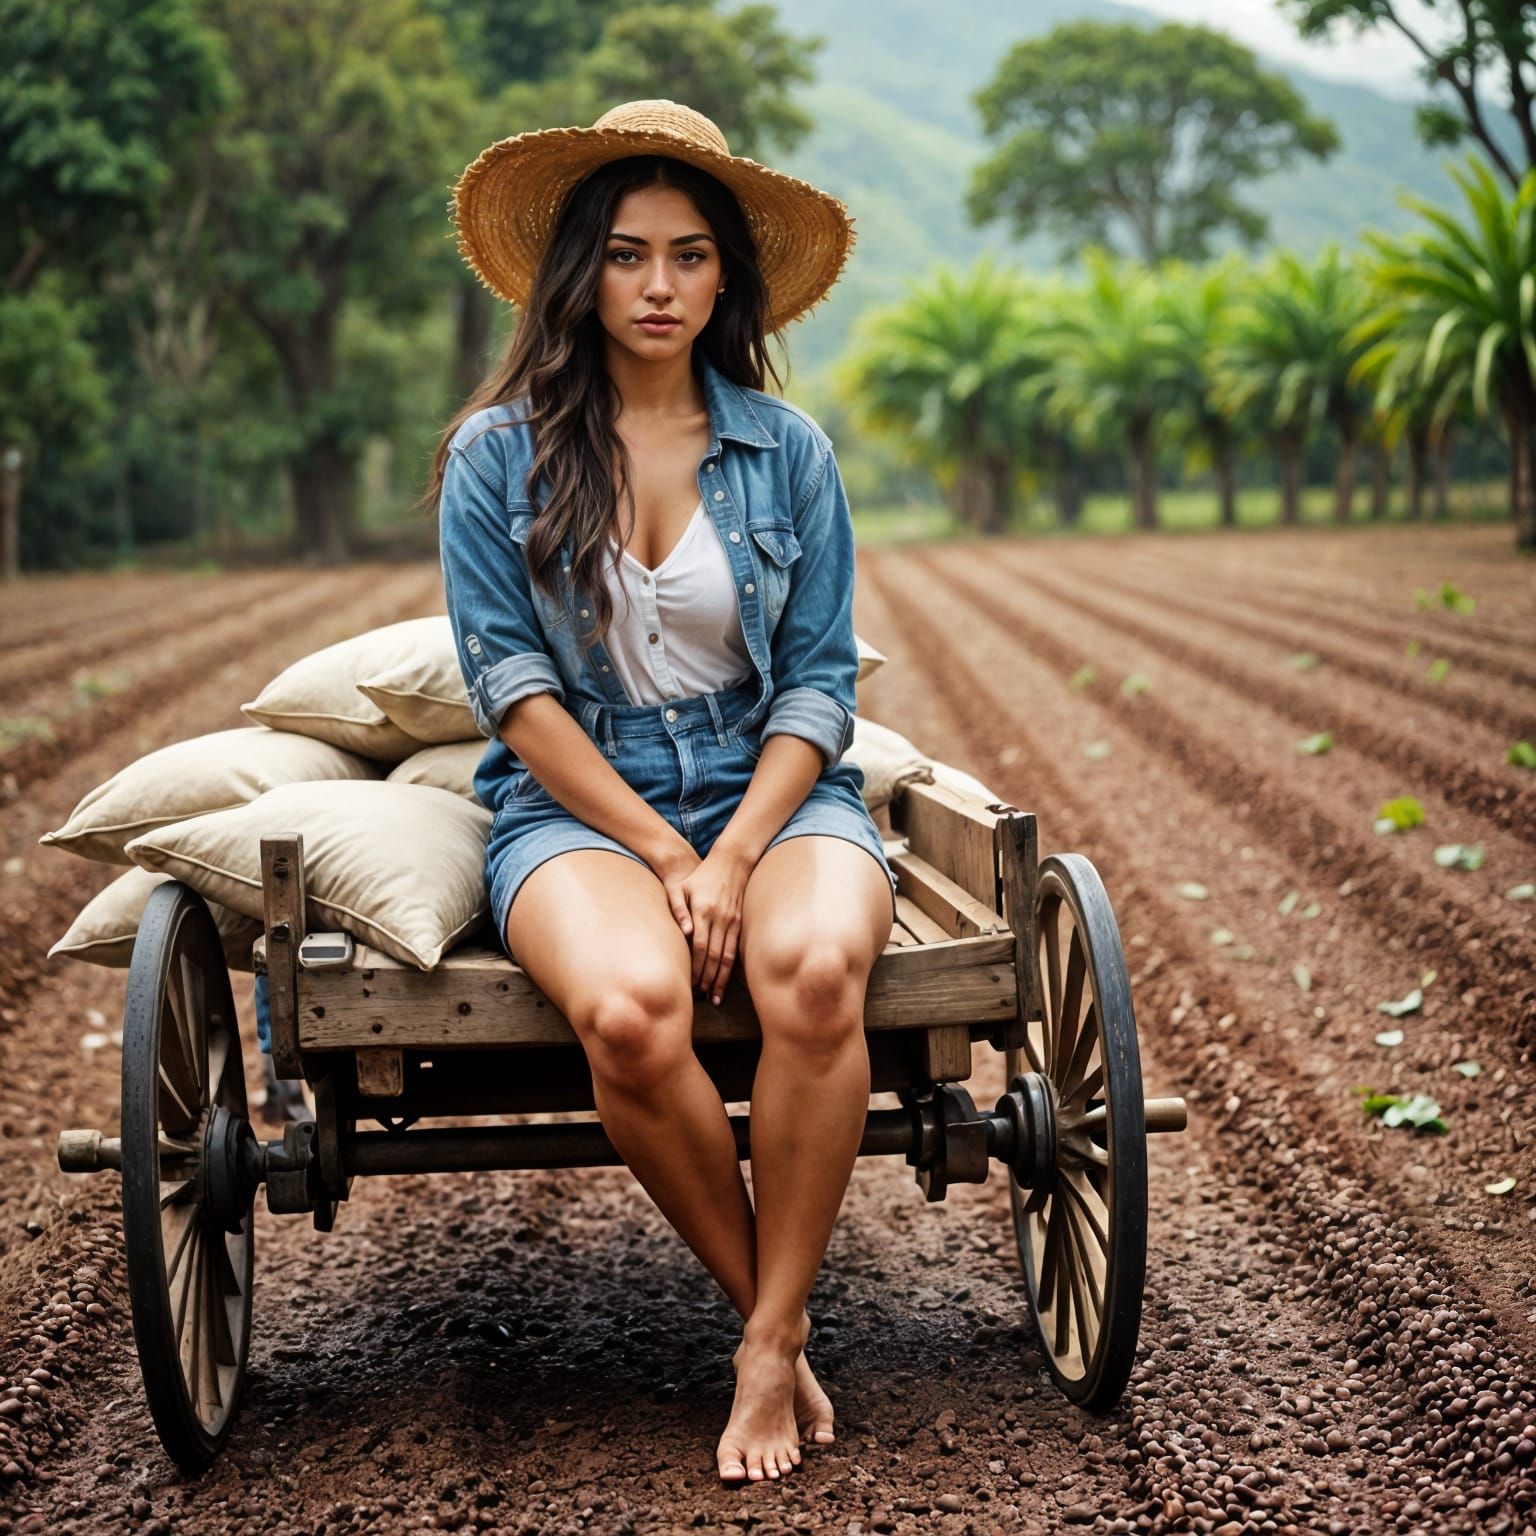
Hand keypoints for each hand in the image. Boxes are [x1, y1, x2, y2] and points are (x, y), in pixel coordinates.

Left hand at [677, 842, 753, 1004]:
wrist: (731, 862)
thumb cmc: (699, 876)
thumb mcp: (681, 887)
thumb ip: (677, 908)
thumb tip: (684, 933)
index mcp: (703, 911)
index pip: (700, 947)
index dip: (696, 968)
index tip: (690, 984)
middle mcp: (720, 918)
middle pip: (714, 956)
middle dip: (707, 979)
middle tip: (701, 997)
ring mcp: (733, 921)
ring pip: (727, 956)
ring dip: (721, 978)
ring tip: (715, 997)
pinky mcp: (740, 923)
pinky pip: (736, 950)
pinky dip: (731, 968)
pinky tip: (726, 980)